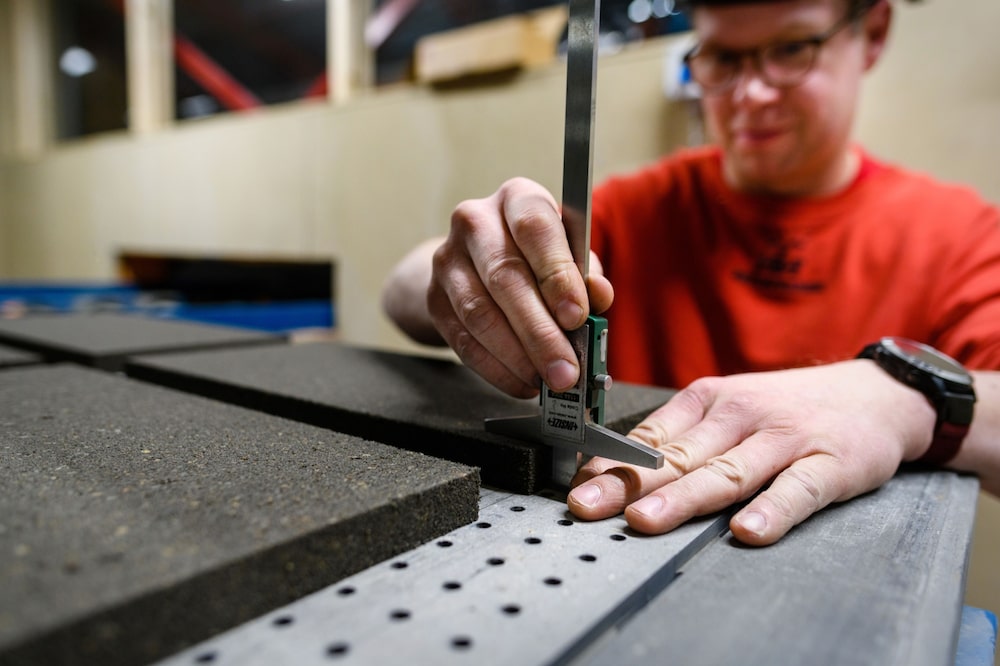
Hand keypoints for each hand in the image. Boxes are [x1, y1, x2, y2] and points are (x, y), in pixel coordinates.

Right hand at [428, 177, 613, 397]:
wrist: (476, 259)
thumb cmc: (535, 254)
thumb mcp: (568, 251)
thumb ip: (586, 273)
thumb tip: (598, 297)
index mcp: (517, 198)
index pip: (534, 228)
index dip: (557, 274)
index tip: (577, 316)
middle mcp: (474, 221)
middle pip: (505, 277)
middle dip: (539, 331)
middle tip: (566, 369)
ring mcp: (447, 260)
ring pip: (479, 313)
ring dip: (517, 355)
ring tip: (546, 380)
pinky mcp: (434, 299)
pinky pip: (463, 340)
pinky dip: (496, 368)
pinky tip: (521, 382)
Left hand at [567, 360, 936, 544]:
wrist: (876, 393)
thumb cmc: (790, 407)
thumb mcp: (731, 406)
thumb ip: (683, 437)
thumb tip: (619, 470)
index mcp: (710, 400)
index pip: (652, 435)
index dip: (612, 462)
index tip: (578, 485)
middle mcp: (741, 415)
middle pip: (678, 456)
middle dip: (627, 483)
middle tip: (590, 505)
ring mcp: (786, 438)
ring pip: (727, 472)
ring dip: (684, 497)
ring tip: (647, 519)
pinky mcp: (830, 462)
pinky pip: (798, 489)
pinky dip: (772, 511)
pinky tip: (748, 530)